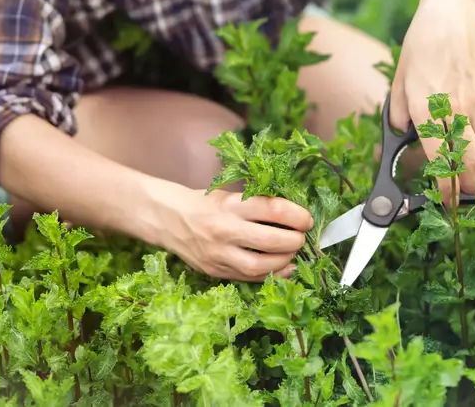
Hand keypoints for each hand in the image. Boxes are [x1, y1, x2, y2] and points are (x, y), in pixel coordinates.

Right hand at [167, 188, 313, 281]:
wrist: (168, 219)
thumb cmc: (205, 203)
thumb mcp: (231, 196)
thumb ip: (258, 205)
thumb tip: (293, 217)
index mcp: (232, 205)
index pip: (273, 209)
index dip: (296, 216)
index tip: (306, 219)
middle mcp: (225, 229)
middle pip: (271, 240)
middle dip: (294, 241)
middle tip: (301, 238)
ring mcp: (219, 254)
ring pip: (260, 265)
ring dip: (284, 261)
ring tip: (292, 253)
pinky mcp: (216, 271)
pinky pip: (249, 278)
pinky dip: (271, 274)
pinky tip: (283, 268)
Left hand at [388, 0, 474, 204]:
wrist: (451, 18)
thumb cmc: (419, 49)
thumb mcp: (398, 81)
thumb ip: (397, 114)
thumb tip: (399, 136)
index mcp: (426, 107)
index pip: (439, 156)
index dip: (444, 185)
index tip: (444, 202)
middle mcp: (454, 109)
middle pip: (470, 160)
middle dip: (468, 189)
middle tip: (463, 204)